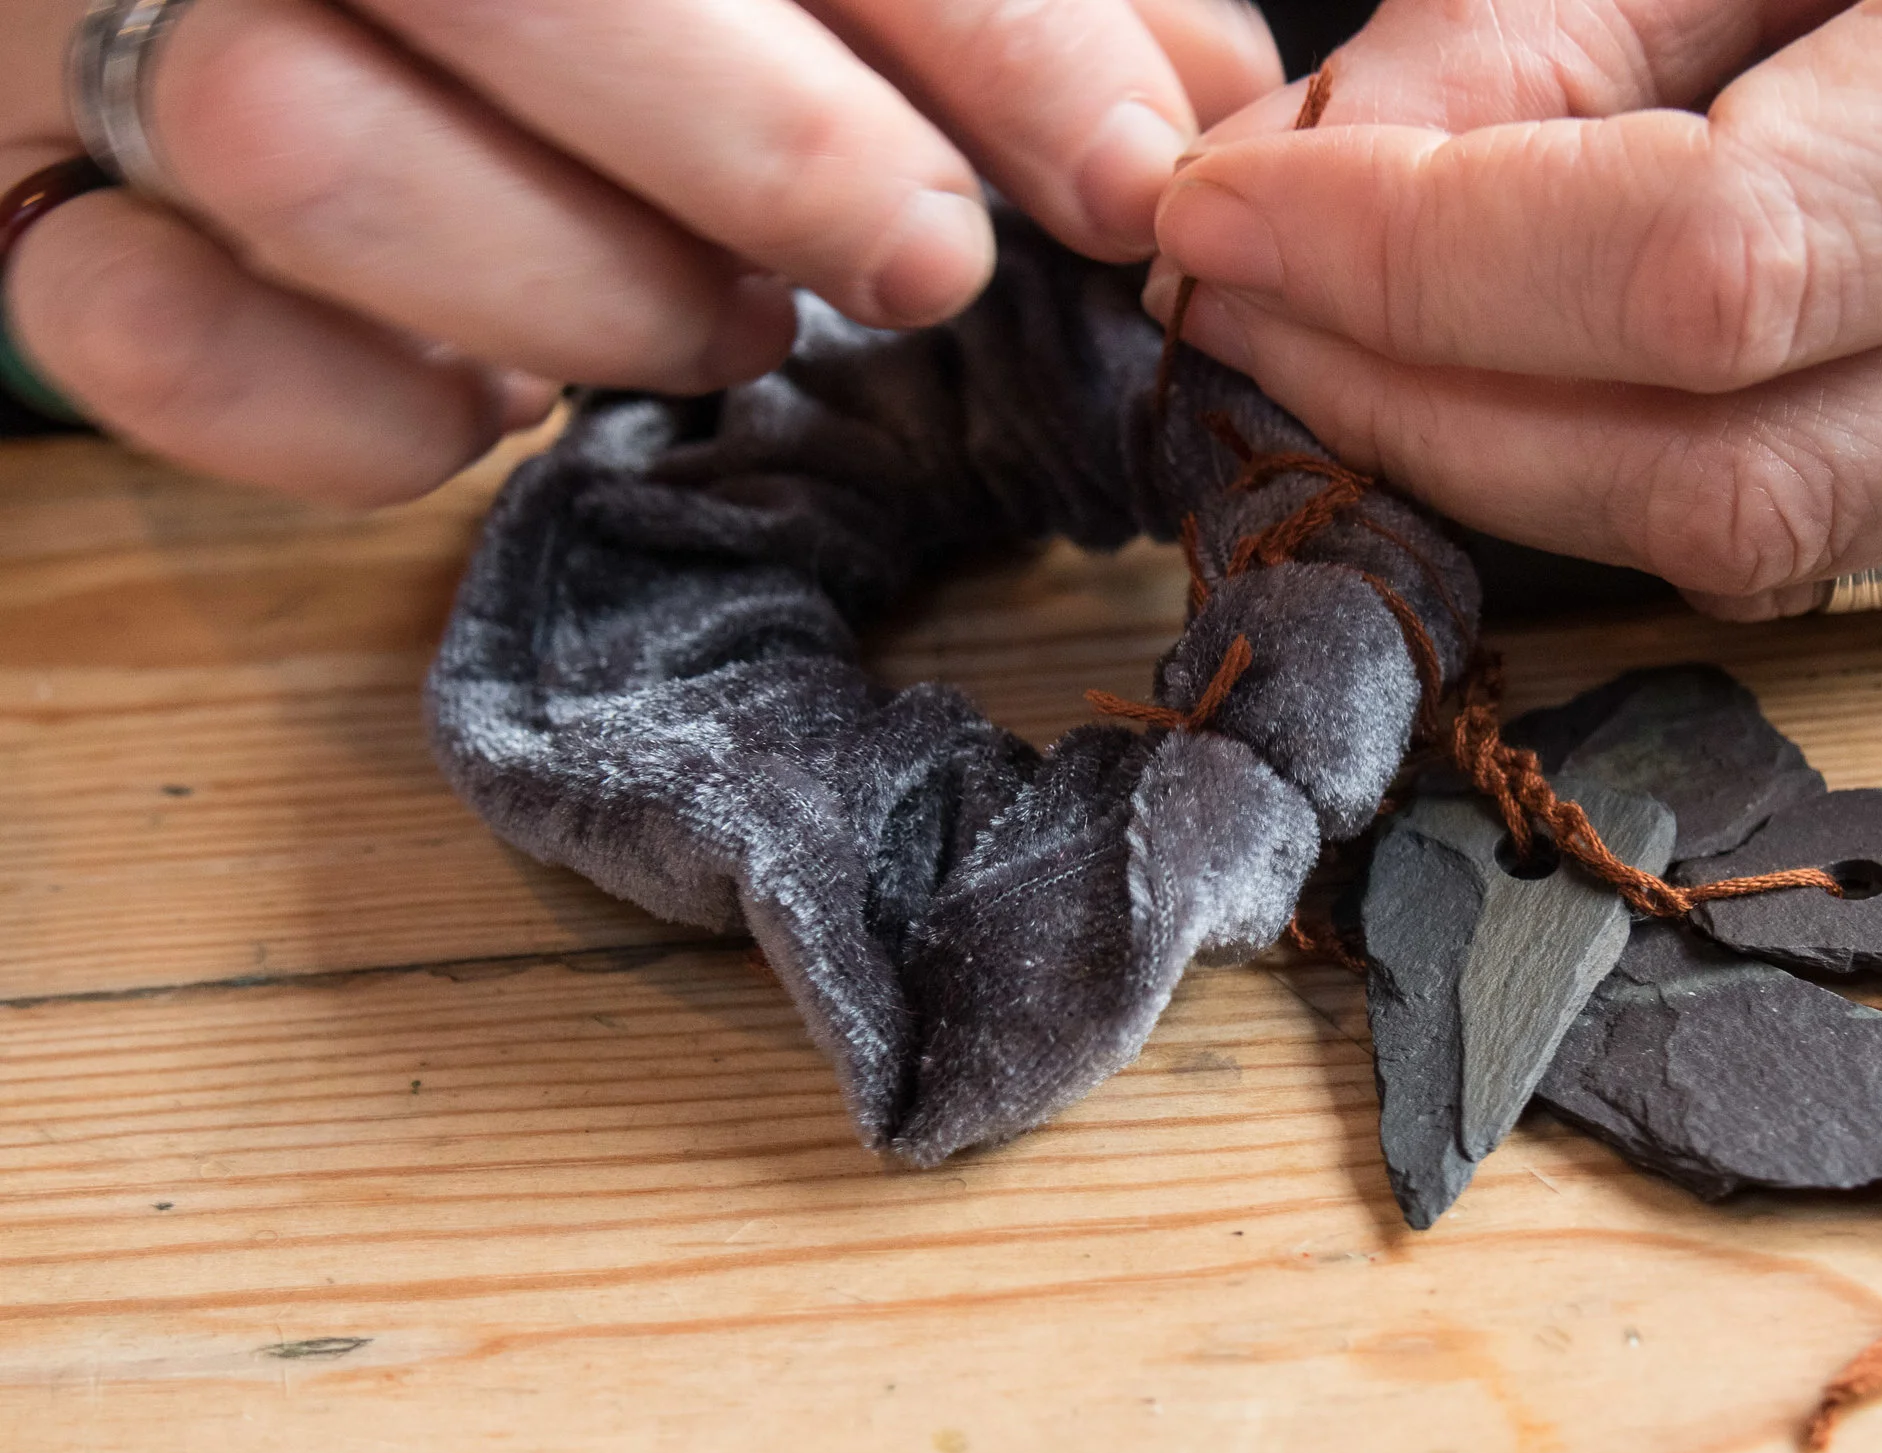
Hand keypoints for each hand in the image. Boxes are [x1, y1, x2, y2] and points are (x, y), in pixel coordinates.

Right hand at [0, 0, 1280, 503]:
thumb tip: (1196, 111)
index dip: (982, 22)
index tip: (1133, 166)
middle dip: (767, 139)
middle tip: (927, 260)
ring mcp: (101, 18)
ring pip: (305, 141)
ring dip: (577, 279)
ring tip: (721, 329)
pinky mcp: (19, 192)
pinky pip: (136, 330)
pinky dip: (354, 416)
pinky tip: (494, 415)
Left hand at [1147, 0, 1881, 615]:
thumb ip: (1561, 17)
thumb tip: (1318, 180)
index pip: (1712, 266)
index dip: (1423, 269)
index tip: (1228, 216)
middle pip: (1734, 480)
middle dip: (1428, 416)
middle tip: (1253, 310)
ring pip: (1787, 560)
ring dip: (1521, 480)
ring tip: (1371, 354)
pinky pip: (1868, 560)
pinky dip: (1680, 490)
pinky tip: (1583, 392)